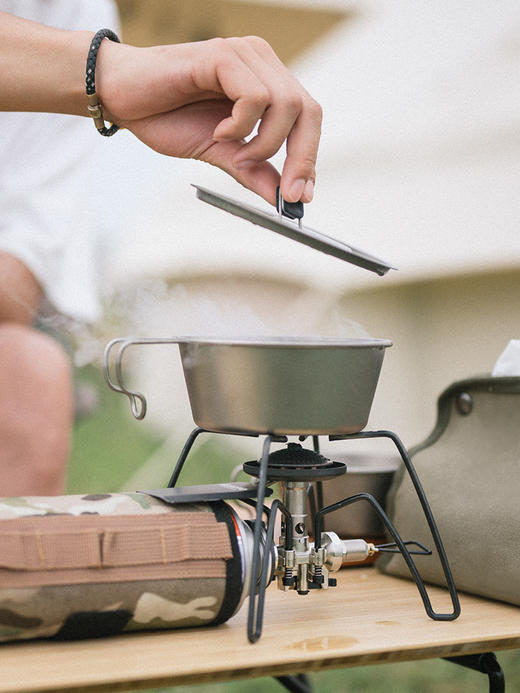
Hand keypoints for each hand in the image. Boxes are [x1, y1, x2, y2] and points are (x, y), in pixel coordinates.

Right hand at [96, 36, 321, 204]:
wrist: (122, 98)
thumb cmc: (166, 117)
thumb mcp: (219, 154)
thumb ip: (253, 171)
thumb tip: (282, 199)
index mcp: (266, 82)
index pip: (308, 118)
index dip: (308, 159)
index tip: (300, 197)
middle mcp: (261, 63)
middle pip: (308, 110)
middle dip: (301, 158)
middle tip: (285, 192)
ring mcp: (244, 55)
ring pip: (286, 104)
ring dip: (264, 142)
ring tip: (234, 151)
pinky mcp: (222, 55)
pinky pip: (254, 96)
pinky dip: (241, 124)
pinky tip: (218, 131)